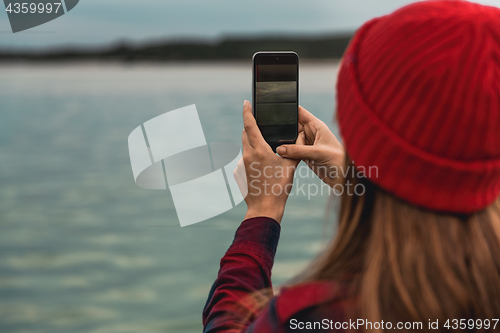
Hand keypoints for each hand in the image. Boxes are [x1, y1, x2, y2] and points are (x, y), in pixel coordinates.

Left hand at [234, 100, 303, 223]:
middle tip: (261, 125)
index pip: (249, 124)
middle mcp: (247, 154)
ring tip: (266, 148)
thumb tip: (300, 137)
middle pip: (245, 133)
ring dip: (252, 142)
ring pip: (245, 146)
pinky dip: (252, 156)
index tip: (246, 102)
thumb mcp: (291, 166)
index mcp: (259, 149)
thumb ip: (294, 149)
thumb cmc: (278, 187)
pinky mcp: (239, 172)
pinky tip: (263, 166)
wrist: (264, 207)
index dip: (247, 111)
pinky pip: (245, 158)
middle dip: (251, 126)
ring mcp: (241, 164)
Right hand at [276, 106, 344, 187]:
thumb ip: (298, 150)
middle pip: (291, 126)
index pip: (300, 112)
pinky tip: (287, 156)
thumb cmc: (339, 160)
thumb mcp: (317, 153)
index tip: (277, 111)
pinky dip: (288, 153)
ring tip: (289, 150)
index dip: (289, 110)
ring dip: (287, 144)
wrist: (343, 177)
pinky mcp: (304, 154)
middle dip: (285, 130)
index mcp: (316, 126)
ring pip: (290, 140)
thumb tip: (280, 149)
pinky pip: (291, 151)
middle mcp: (310, 133)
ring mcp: (307, 144)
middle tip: (282, 138)